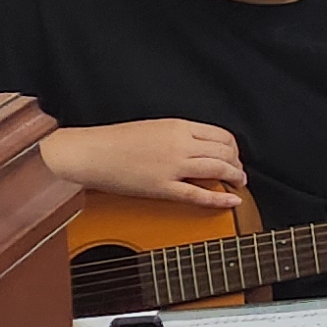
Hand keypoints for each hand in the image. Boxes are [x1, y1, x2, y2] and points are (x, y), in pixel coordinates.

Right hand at [51, 119, 247, 206]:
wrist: (87, 153)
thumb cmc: (113, 141)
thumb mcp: (154, 127)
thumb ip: (179, 135)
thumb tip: (200, 145)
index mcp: (178, 127)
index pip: (222, 136)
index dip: (234, 148)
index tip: (234, 156)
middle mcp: (180, 144)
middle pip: (225, 152)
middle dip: (238, 164)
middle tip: (239, 172)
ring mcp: (172, 166)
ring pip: (219, 169)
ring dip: (235, 177)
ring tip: (238, 183)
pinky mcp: (161, 187)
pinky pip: (198, 194)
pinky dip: (220, 198)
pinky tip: (232, 200)